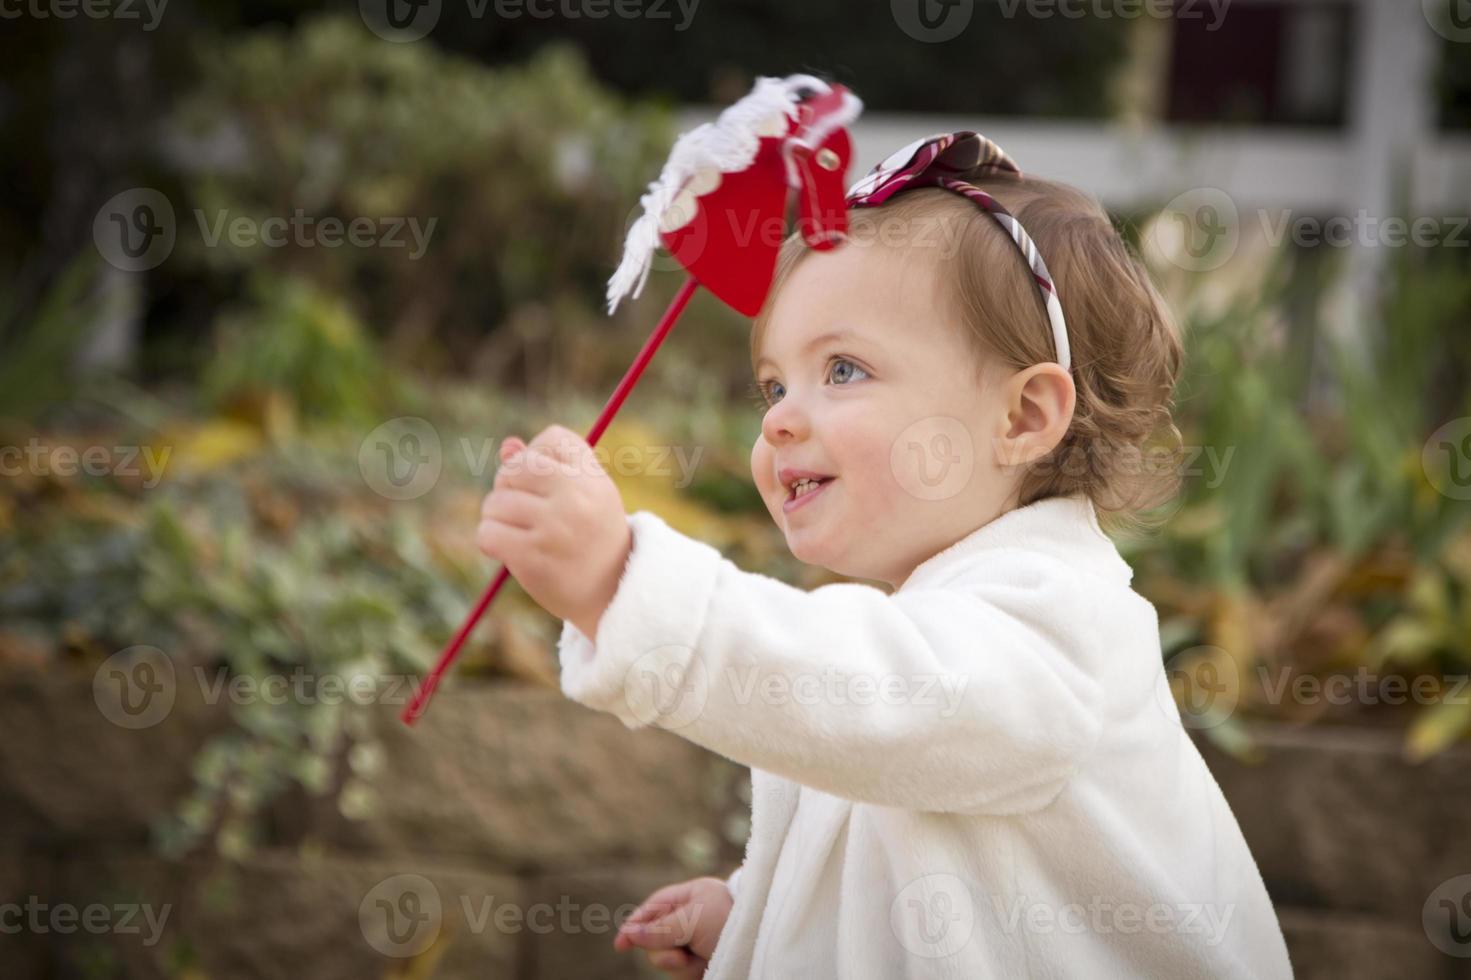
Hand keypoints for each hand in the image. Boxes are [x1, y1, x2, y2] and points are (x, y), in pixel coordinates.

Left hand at [476, 424, 631, 636]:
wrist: (612, 593)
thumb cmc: (593, 537)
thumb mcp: (585, 495)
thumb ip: (549, 467)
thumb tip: (508, 446)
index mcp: (592, 478)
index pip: (552, 439)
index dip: (539, 455)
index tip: (546, 481)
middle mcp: (575, 497)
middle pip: (515, 468)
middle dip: (508, 486)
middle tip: (522, 509)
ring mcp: (554, 527)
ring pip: (494, 503)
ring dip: (497, 518)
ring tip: (521, 533)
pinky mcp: (532, 557)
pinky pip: (487, 533)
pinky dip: (490, 542)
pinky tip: (509, 551)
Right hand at [613, 876, 733, 978]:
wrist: (763, 940)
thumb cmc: (730, 919)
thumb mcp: (693, 919)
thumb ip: (661, 928)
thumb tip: (631, 934)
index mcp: (685, 898)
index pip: (650, 911)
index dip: (634, 926)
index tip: (621, 944)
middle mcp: (686, 920)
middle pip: (652, 941)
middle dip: (662, 951)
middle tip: (681, 954)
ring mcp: (693, 943)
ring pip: (665, 960)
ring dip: (678, 965)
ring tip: (699, 959)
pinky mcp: (701, 963)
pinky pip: (680, 974)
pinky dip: (688, 974)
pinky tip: (703, 968)